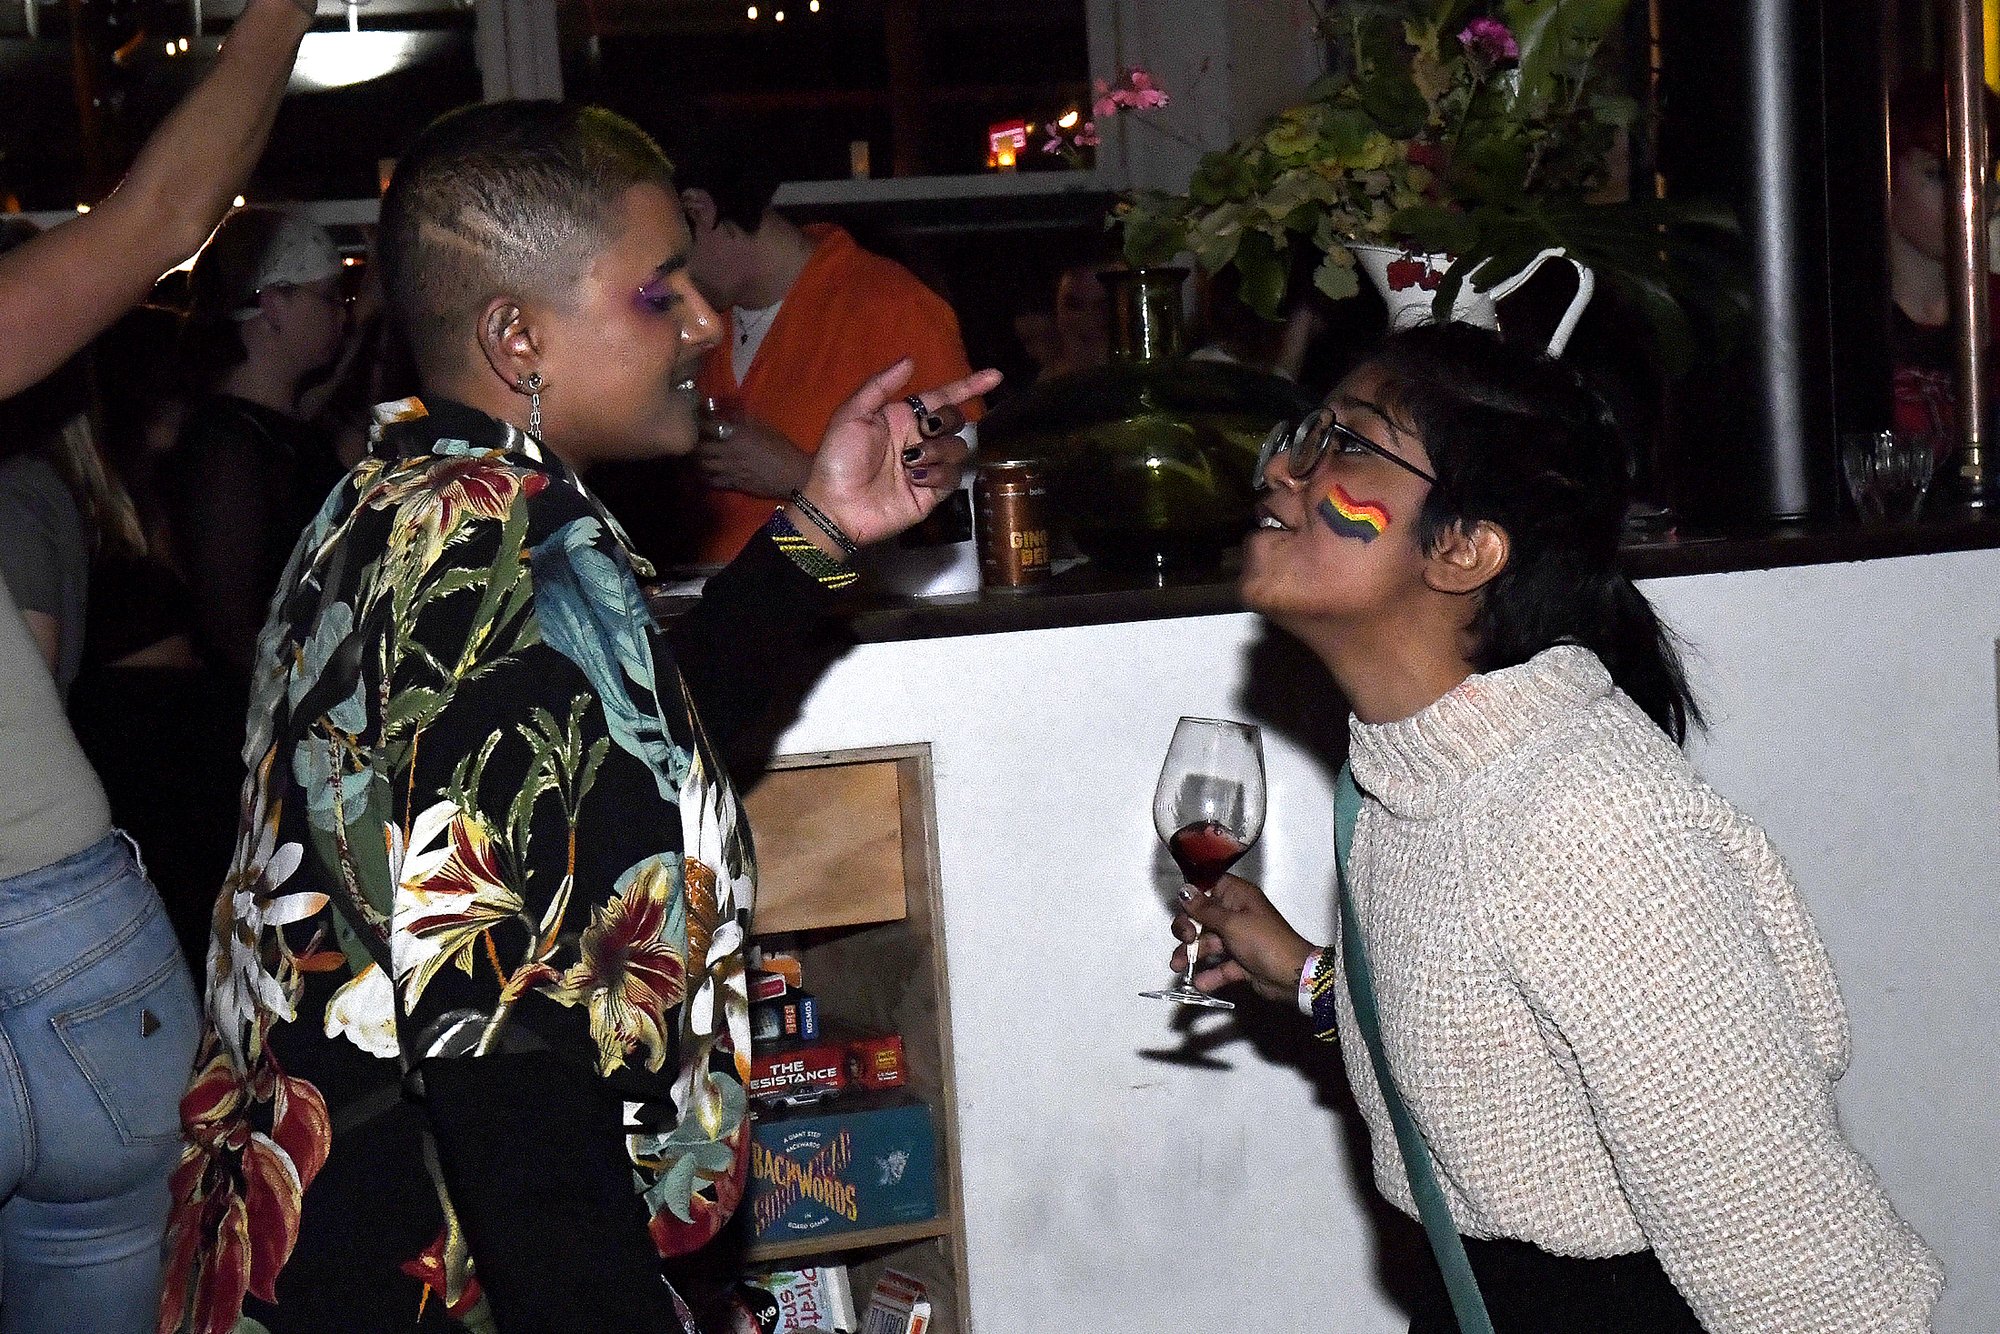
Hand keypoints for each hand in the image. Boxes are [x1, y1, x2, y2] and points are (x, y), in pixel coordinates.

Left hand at [694, 415, 812, 497]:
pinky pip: (709, 481)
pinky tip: (700, 473)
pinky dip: (702, 477)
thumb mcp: (762, 426)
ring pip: (701, 464)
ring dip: (694, 459)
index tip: (693, 418)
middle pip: (699, 446)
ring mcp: (728, 469)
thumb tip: (723, 407)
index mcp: (736, 433)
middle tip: (689, 438)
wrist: (793, 475)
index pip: (707, 425)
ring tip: (692, 455)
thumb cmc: (781, 447)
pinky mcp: (732, 484)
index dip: (697, 421)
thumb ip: (741, 417)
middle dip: (692, 442)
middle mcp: (728, 451)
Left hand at [799, 358, 1002, 547]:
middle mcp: (919, 439)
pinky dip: (936, 474)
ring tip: (910, 462)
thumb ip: (880, 385)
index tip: (995, 377)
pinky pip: (951, 476)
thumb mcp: (852, 414)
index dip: (969, 386)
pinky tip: (914, 479)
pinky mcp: (931, 493)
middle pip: (954, 421)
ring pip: (957, 448)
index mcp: (903, 418)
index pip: (943, 397)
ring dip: (937, 450)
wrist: (835, 505)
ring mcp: (927, 467)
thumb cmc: (839, 458)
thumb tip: (911, 360)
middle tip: (925, 430)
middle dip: (947, 421)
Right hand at [1170, 873, 1316, 1004]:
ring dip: (1191, 955)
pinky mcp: (1240, 962)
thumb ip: (1203, 909)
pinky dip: (1210, 975)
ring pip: (1207, 943)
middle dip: (1187, 929)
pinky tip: (1201, 983)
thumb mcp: (1231, 922)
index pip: (1208, 887)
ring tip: (1178, 967)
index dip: (1192, 897)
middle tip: (1185, 940)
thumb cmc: (1263, 940)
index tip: (1181, 908)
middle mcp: (1236, 914)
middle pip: (1202, 917)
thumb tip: (1183, 890)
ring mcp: (1238, 939)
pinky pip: (1219, 966)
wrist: (1291, 976)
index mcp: (1237, 896)